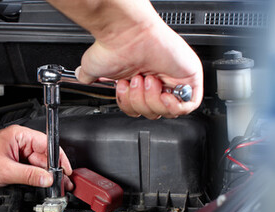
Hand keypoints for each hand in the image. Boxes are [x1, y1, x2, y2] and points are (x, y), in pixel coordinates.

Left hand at [0, 125, 73, 189]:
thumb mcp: (6, 171)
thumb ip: (30, 175)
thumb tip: (48, 178)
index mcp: (19, 135)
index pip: (47, 144)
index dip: (59, 158)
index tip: (65, 170)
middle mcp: (19, 142)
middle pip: (44, 155)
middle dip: (53, 170)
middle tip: (63, 183)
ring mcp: (16, 152)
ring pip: (38, 164)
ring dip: (45, 175)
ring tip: (54, 186)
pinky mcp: (13, 162)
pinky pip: (30, 169)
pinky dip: (36, 177)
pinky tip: (42, 184)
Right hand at [51, 0, 202, 118]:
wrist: (127, 34)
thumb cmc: (114, 46)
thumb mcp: (96, 68)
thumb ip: (91, 78)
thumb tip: (84, 79)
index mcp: (141, 81)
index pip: (142, 109)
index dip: (131, 106)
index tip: (124, 89)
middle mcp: (158, 80)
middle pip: (155, 113)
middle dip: (140, 102)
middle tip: (135, 81)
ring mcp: (175, 79)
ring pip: (169, 111)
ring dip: (152, 100)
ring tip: (146, 79)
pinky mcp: (190, 77)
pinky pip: (188, 105)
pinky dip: (173, 105)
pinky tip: (161, 93)